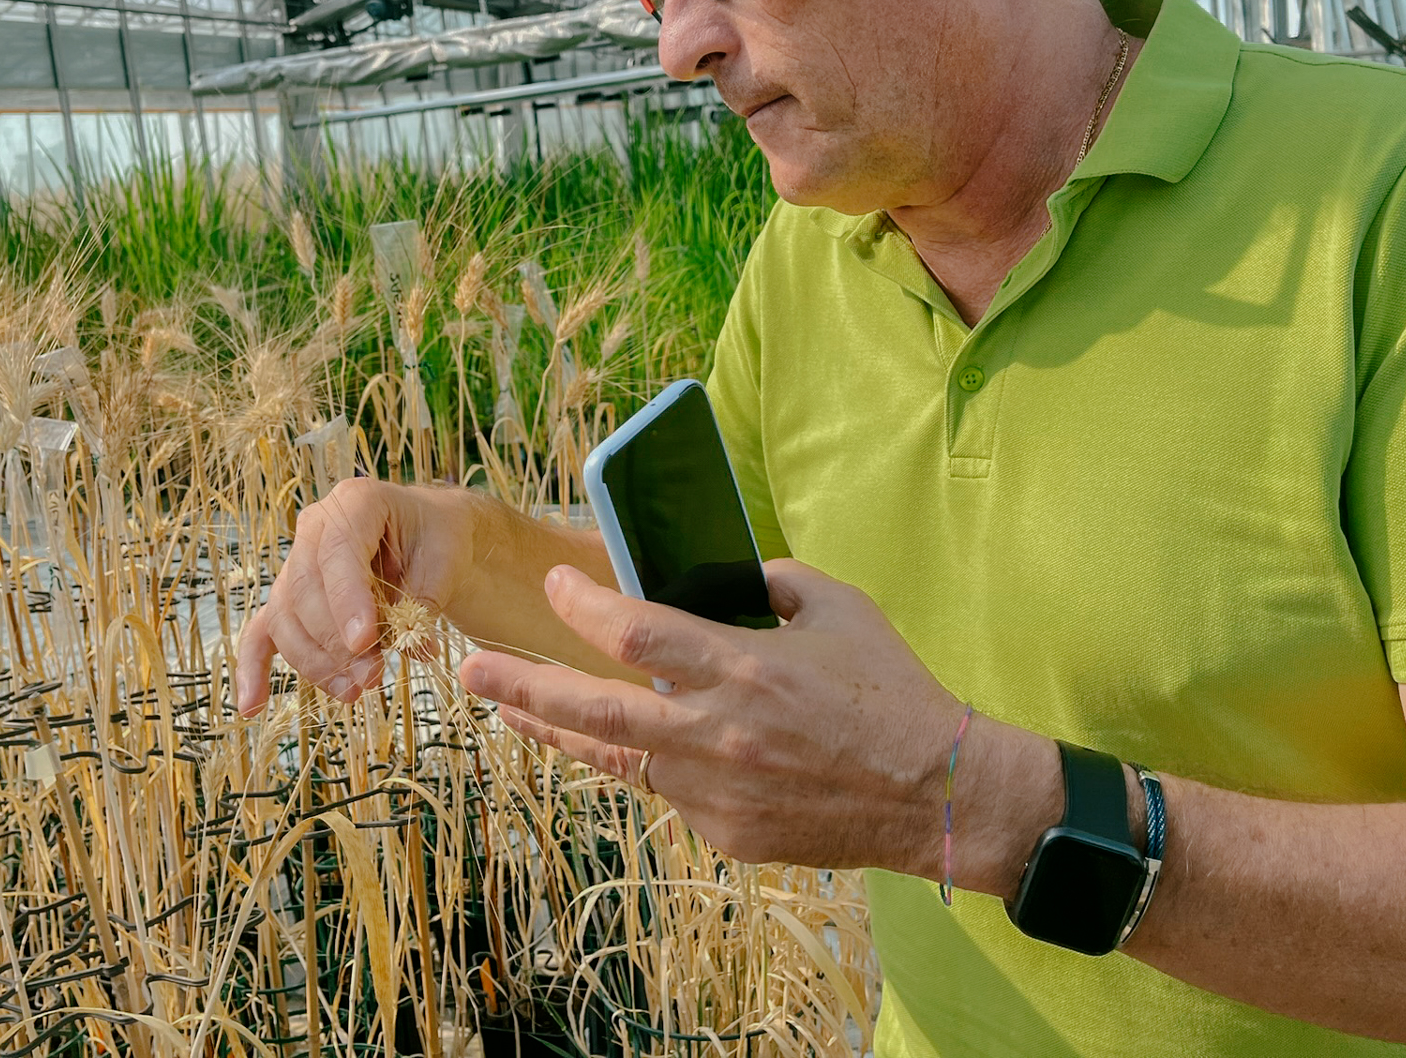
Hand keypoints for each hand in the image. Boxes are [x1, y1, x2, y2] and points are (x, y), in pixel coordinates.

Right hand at [235, 478, 473, 713]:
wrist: (430, 539)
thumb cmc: (437, 541)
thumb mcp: (445, 560)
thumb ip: (425, 603)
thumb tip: (414, 649)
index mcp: (355, 502)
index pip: (338, 551)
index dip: (346, 600)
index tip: (364, 643)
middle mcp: (315, 528)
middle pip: (304, 589)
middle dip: (334, 641)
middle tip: (372, 676)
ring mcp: (296, 563)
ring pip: (286, 617)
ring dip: (316, 662)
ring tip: (356, 690)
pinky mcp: (290, 600)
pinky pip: (263, 633)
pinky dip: (254, 669)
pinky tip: (252, 707)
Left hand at [457, 558, 976, 870]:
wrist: (935, 795)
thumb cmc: (890, 690)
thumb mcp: (836, 607)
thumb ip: (769, 581)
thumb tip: (721, 573)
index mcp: (744, 668)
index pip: (636, 630)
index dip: (582, 605)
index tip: (557, 582)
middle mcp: (717, 733)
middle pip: (594, 710)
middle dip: (524, 686)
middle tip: (470, 670)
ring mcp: (715, 792)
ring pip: (618, 758)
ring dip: (565, 730)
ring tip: (515, 708)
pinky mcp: (724, 832)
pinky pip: (668, 789)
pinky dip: (652, 760)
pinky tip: (645, 741)